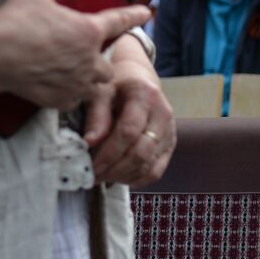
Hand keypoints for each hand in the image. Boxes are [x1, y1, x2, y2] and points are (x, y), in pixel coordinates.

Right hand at [0, 0, 151, 107]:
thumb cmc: (15, 21)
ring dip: (90, 81)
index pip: (119, 21)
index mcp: (88, 31)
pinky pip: (73, 101)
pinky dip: (69, 96)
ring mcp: (76, 82)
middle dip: (101, 61)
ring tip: (75, 74)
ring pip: (95, 86)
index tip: (146, 13)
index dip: (135, 15)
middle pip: (107, 65)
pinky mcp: (60, 99)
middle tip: (86, 55)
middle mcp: (89, 60)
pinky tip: (58, 89)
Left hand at [83, 34, 174, 186]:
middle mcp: (163, 115)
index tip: (89, 165)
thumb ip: (96, 115)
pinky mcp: (170, 146)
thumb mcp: (101, 90)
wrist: (138, 79)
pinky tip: (118, 178)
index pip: (128, 131)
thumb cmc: (116, 84)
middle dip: (114, 169)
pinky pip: (156, 172)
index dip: (108, 152)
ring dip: (123, 176)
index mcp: (145, 96)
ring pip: (149, 166)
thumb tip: (88, 143)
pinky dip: (136, 180)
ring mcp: (170, 132)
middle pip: (141, 152)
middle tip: (92, 176)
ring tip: (102, 177)